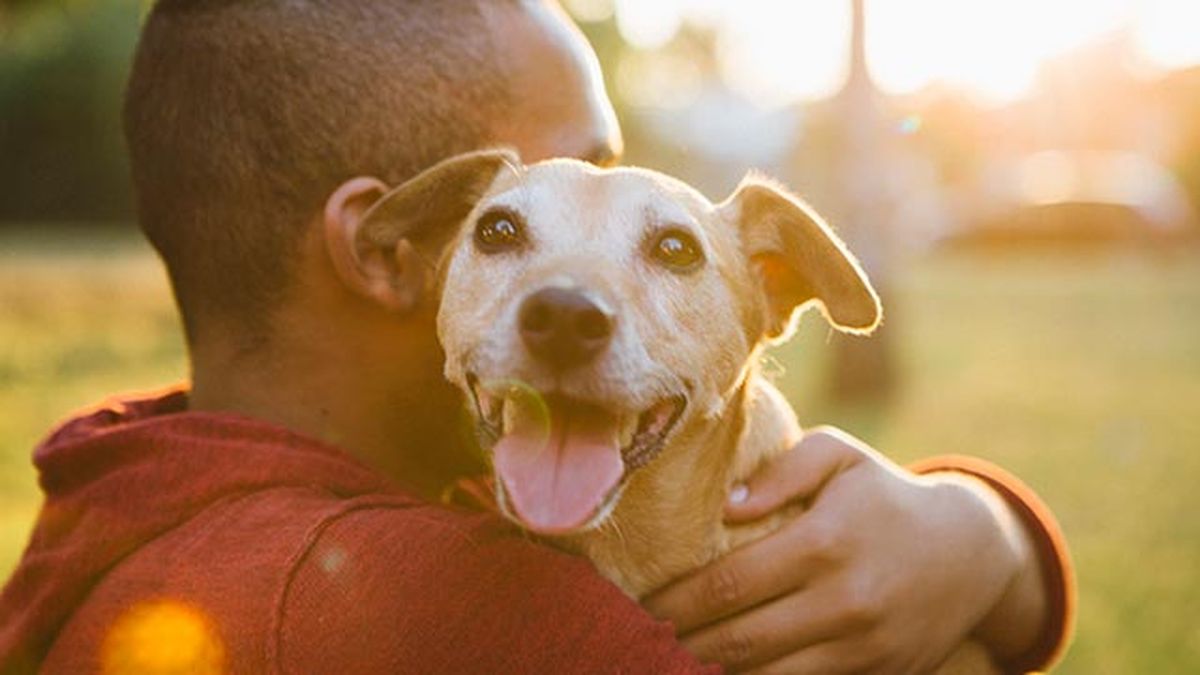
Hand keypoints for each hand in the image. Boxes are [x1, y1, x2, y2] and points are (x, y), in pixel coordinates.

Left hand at [643, 427, 1045, 673]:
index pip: (730, 584)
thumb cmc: (884, 494)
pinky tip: (725, 671)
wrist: (970, 552)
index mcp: (826, 542)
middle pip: (740, 641)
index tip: (641, 605)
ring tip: (672, 662)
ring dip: (713, 673)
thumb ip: (782, 469)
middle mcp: (845, 601)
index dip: (677, 601)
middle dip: (682, 645)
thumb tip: (728, 505)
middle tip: (639, 641)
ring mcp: (863, 648)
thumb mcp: (840, 456)